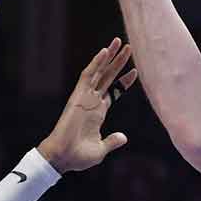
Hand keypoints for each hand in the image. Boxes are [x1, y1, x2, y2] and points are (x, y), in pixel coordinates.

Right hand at [37, 38, 139, 173]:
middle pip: (108, 77)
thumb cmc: (78, 156)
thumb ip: (112, 141)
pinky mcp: (78, 96)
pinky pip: (87, 76)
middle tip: (129, 47)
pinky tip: (105, 52)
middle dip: (118, 62)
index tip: (136, 70)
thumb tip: (123, 137)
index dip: (124, 81)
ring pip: (99, 72)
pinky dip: (96, 63)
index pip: (113, 91)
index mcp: (98, 112)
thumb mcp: (101, 149)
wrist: (64, 157)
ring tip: (118, 42)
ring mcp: (85, 97)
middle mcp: (92, 101)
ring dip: (109, 57)